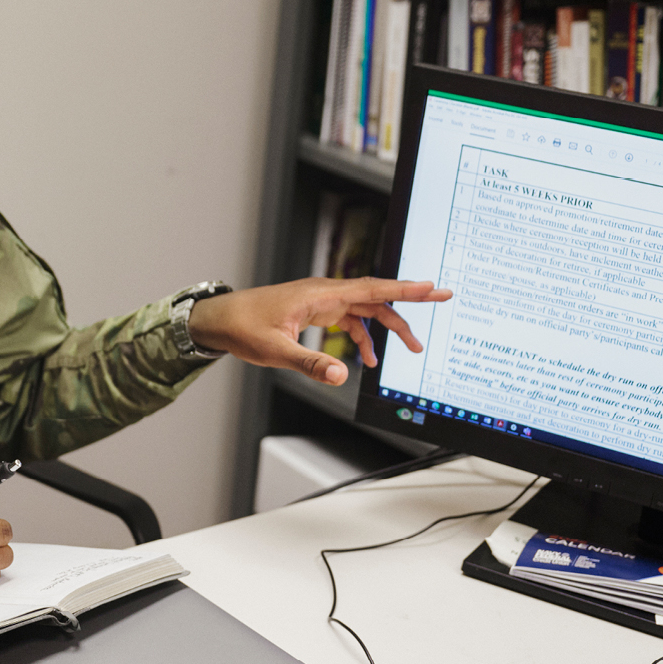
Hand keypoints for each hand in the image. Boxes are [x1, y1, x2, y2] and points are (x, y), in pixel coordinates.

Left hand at [188, 277, 451, 385]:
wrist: (220, 319)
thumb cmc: (243, 326)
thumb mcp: (276, 351)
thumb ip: (311, 363)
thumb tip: (342, 376)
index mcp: (320, 294)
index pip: (371, 288)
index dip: (404, 289)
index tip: (432, 287)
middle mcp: (325, 293)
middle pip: (377, 297)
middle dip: (409, 302)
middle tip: (442, 300)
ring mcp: (322, 301)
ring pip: (366, 309)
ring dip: (389, 327)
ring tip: (411, 348)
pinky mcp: (317, 312)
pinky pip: (350, 321)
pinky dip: (364, 337)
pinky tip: (369, 359)